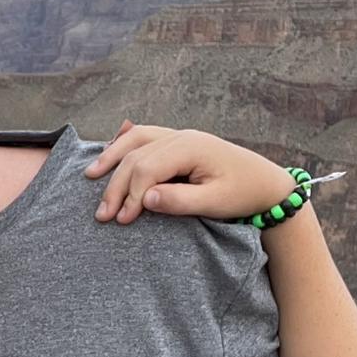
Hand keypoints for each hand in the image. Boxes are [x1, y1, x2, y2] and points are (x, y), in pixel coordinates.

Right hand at [85, 119, 297, 224]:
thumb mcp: (214, 203)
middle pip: (135, 156)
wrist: (266, 182)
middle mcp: (181, 136)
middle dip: (116, 186)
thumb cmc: (243, 193)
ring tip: (90, 176)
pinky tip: (109, 153)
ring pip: (134, 141)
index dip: (131, 195)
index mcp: (190, 147)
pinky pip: (143, 136)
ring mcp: (178, 135)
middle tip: (102, 215)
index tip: (122, 221)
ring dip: (111, 158)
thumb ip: (180, 201)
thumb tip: (146, 199)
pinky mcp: (177, 141)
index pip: (147, 169)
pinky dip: (123, 144)